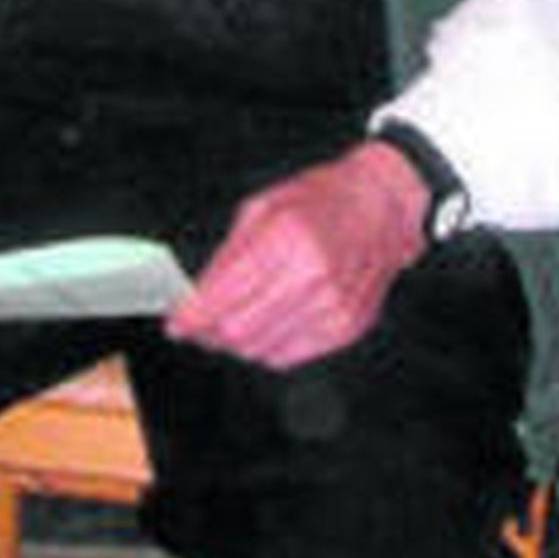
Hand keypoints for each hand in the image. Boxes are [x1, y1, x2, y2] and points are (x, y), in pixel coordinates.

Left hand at [168, 141, 429, 371]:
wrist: (382, 206)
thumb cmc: (322, 200)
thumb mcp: (263, 207)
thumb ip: (228, 255)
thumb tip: (197, 296)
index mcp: (286, 238)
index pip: (223, 297)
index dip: (191, 317)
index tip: (176, 324)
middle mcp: (312, 275)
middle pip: (238, 331)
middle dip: (208, 333)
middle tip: (199, 325)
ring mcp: (333, 305)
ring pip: (261, 350)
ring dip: (238, 342)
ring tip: (236, 320)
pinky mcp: (347, 326)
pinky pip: (290, 357)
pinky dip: (269, 347)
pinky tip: (269, 323)